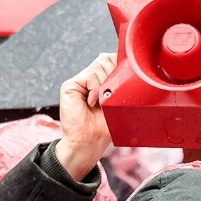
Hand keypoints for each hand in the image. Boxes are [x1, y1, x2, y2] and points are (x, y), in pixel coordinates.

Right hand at [54, 53, 115, 180]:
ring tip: (102, 102)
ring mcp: (80, 81)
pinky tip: (92, 102)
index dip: (121, 66)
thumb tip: (130, 68)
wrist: (88, 142)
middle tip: (112, 96)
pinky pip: (89, 75)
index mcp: (103, 79)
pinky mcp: (70, 86)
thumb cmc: (105, 126)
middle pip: (107, 59)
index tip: (125, 83)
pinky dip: (95, 89)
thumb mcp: (120, 102)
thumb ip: (123, 83)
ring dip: (105, 85)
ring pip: (99, 65)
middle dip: (115, 77)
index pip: (114, 58)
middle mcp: (91, 77)